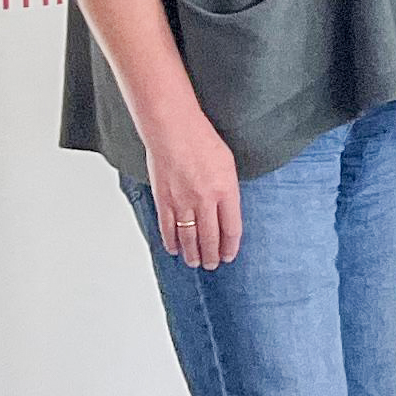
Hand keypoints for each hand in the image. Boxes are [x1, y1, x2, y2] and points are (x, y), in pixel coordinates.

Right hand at [144, 117, 244, 269]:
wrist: (173, 130)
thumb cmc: (201, 140)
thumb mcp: (228, 164)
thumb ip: (228, 189)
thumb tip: (227, 209)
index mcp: (226, 191)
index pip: (231, 228)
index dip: (230, 246)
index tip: (229, 255)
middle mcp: (205, 200)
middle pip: (210, 237)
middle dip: (212, 255)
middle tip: (212, 265)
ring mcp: (182, 202)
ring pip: (188, 237)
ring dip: (192, 253)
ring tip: (195, 263)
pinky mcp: (163, 200)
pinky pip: (168, 227)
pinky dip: (171, 241)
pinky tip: (175, 249)